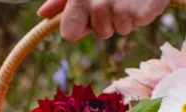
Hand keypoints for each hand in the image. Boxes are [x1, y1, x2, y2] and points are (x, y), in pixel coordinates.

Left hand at [38, 0, 169, 41]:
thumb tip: (43, 14)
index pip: (69, 34)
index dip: (80, 27)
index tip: (89, 16)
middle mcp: (98, 4)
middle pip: (100, 32)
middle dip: (108, 21)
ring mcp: (119, 10)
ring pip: (120, 29)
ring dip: (126, 16)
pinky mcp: (140, 14)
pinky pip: (138, 24)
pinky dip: (142, 12)